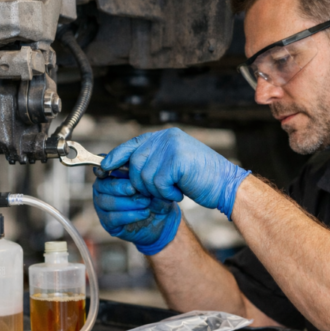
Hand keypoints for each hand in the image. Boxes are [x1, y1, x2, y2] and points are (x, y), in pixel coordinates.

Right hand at [93, 174, 180, 255]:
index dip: (105, 169)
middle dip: (120, 187)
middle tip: (136, 189)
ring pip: (106, 202)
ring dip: (128, 202)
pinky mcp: (108, 223)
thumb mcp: (153, 181)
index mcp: (110, 174)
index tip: (121, 171)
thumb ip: (142, 172)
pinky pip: (112, 218)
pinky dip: (130, 215)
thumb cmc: (156, 195)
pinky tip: (145, 213)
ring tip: (146, 202)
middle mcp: (102, 190)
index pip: (102, 168)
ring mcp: (103, 207)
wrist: (164, 219)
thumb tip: (134, 168)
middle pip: (102, 185)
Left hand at [101, 128, 250, 218]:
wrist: (226, 185)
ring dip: (156, 191)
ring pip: (144, 176)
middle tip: (158, 193)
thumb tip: (125, 167)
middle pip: (135, 163)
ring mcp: (172, 147)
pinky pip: (157, 183)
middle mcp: (167, 137)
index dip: (116, 157)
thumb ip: (153, 161)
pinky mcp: (176, 160)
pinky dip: (166, 194)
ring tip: (174, 191)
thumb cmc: (202, 178)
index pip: (133, 144)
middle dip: (141, 183)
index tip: (102, 168)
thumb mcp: (174, 165)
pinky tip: (180, 193)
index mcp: (165, 136)